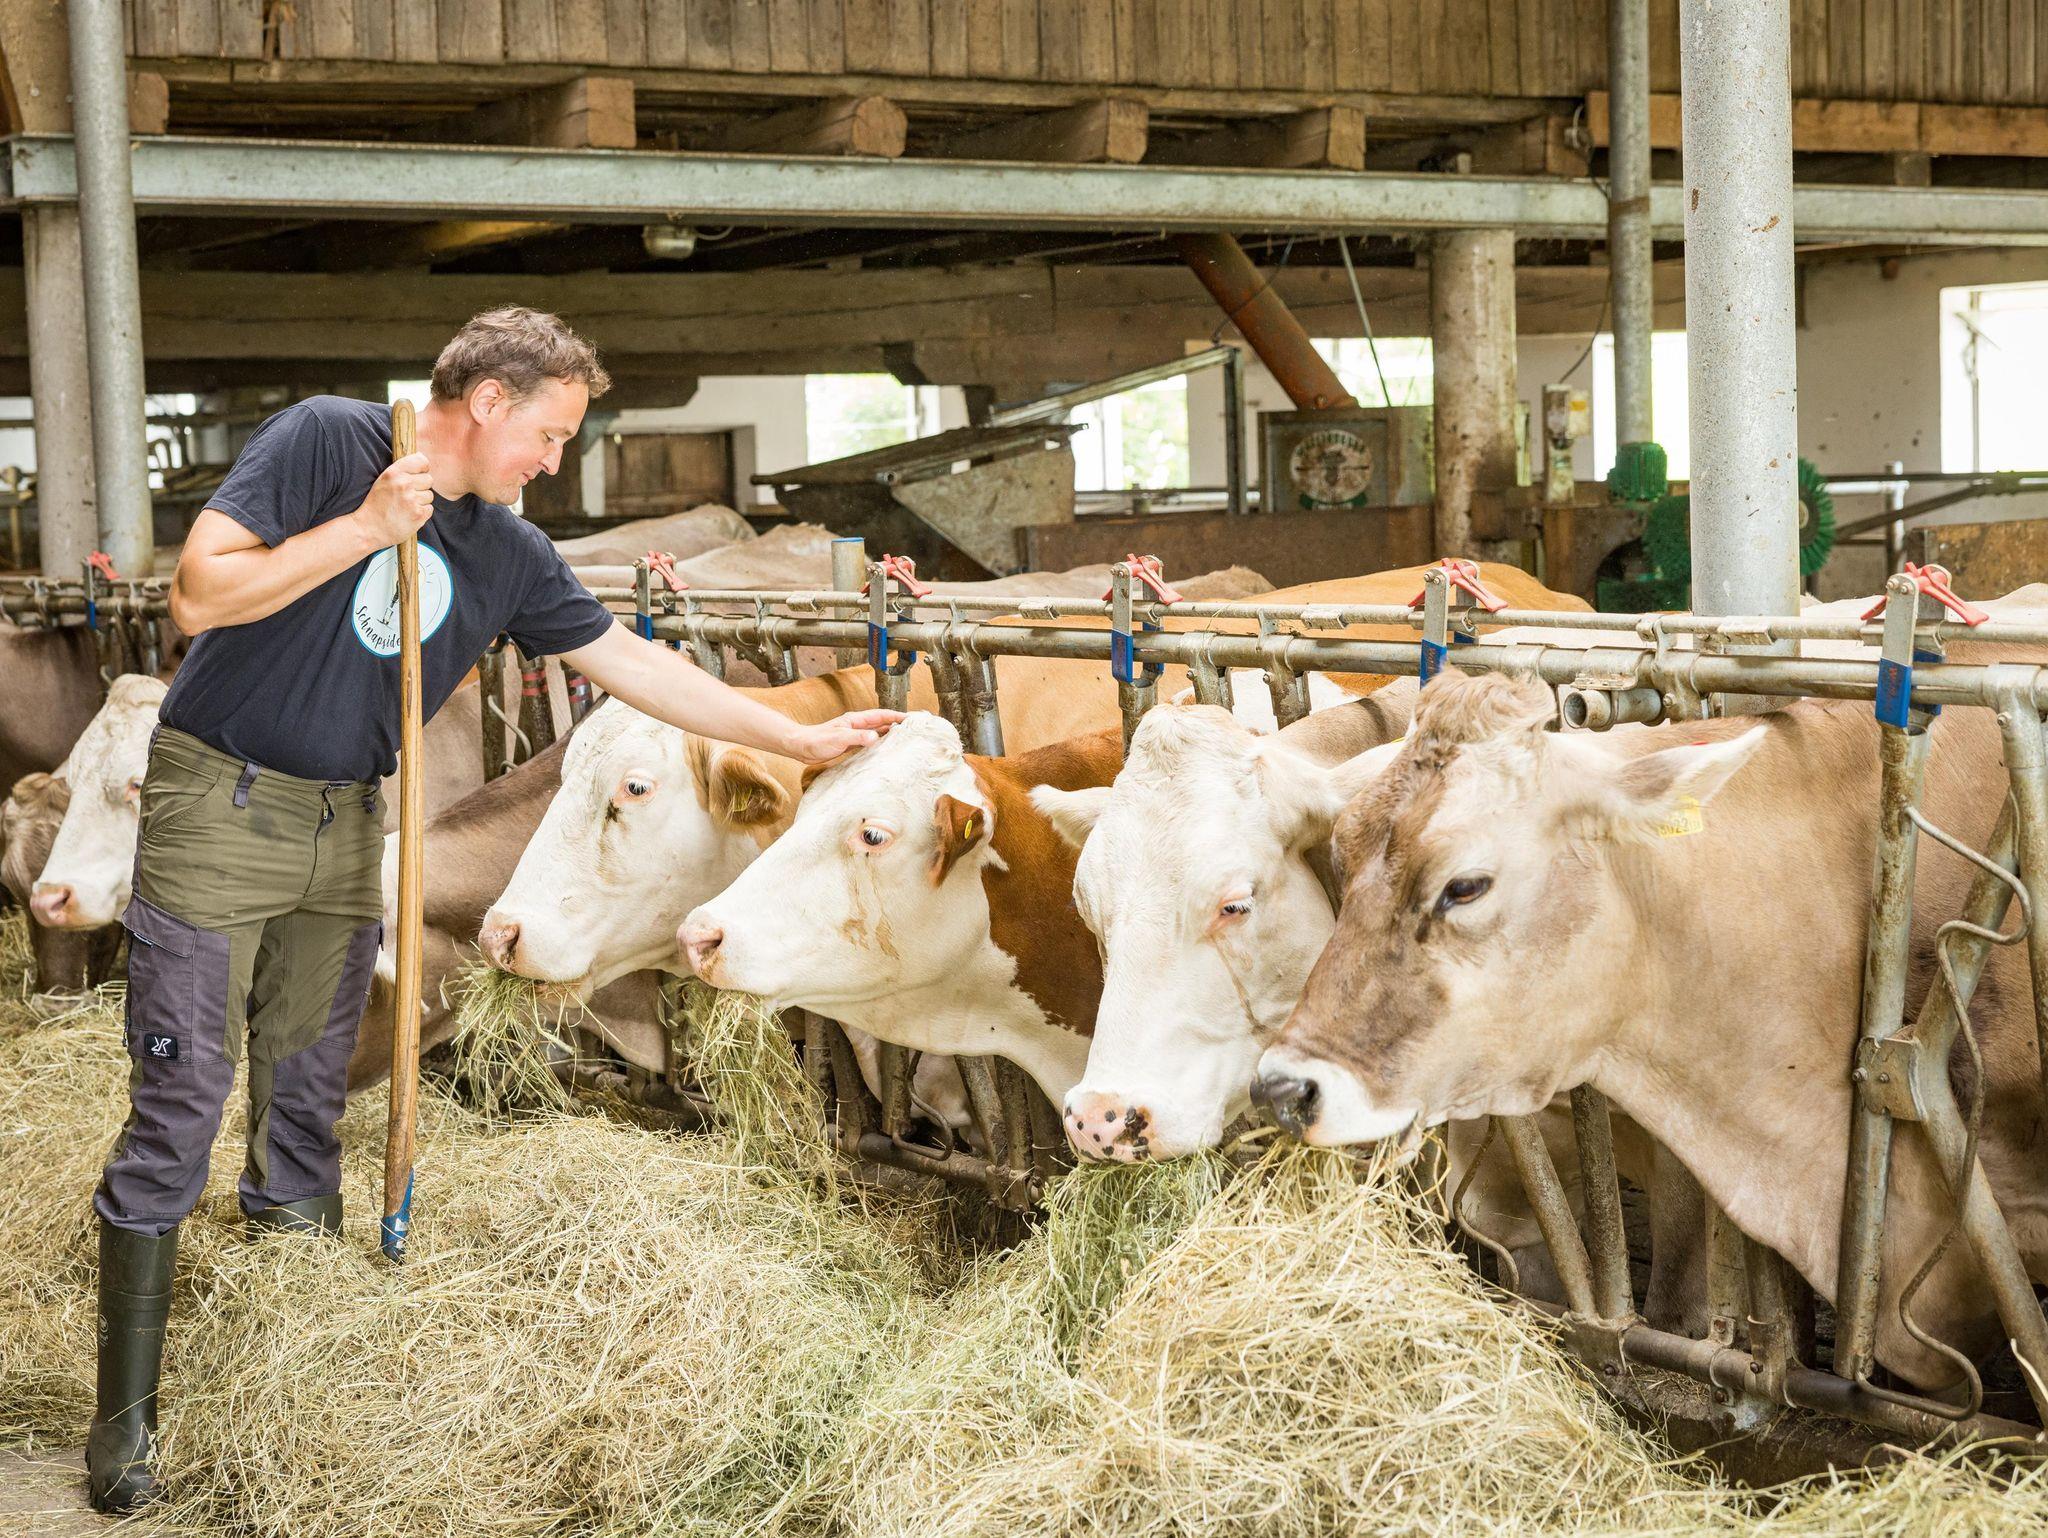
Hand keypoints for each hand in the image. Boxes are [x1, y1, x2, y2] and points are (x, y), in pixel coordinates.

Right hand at [354, 453, 434, 547]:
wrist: (368, 529)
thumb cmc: (376, 505)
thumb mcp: (383, 481)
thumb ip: (401, 470)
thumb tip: (422, 457)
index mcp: (393, 473)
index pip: (422, 461)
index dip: (422, 468)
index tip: (417, 475)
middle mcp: (403, 484)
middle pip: (429, 479)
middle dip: (421, 487)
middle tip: (407, 496)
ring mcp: (412, 500)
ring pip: (430, 495)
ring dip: (421, 501)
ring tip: (405, 507)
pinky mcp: (418, 514)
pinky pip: (429, 508)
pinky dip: (422, 513)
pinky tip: (408, 515)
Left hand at [786, 710, 902, 765]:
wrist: (802, 746)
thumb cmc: (817, 740)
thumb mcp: (840, 738)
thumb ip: (858, 737)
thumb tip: (876, 737)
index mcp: (857, 720)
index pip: (882, 715)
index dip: (898, 716)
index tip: (912, 718)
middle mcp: (858, 725)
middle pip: (883, 722)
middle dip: (898, 723)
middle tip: (914, 728)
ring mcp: (855, 733)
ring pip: (878, 731)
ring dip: (891, 733)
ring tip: (905, 738)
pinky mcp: (851, 743)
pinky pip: (871, 741)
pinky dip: (881, 743)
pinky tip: (886, 749)